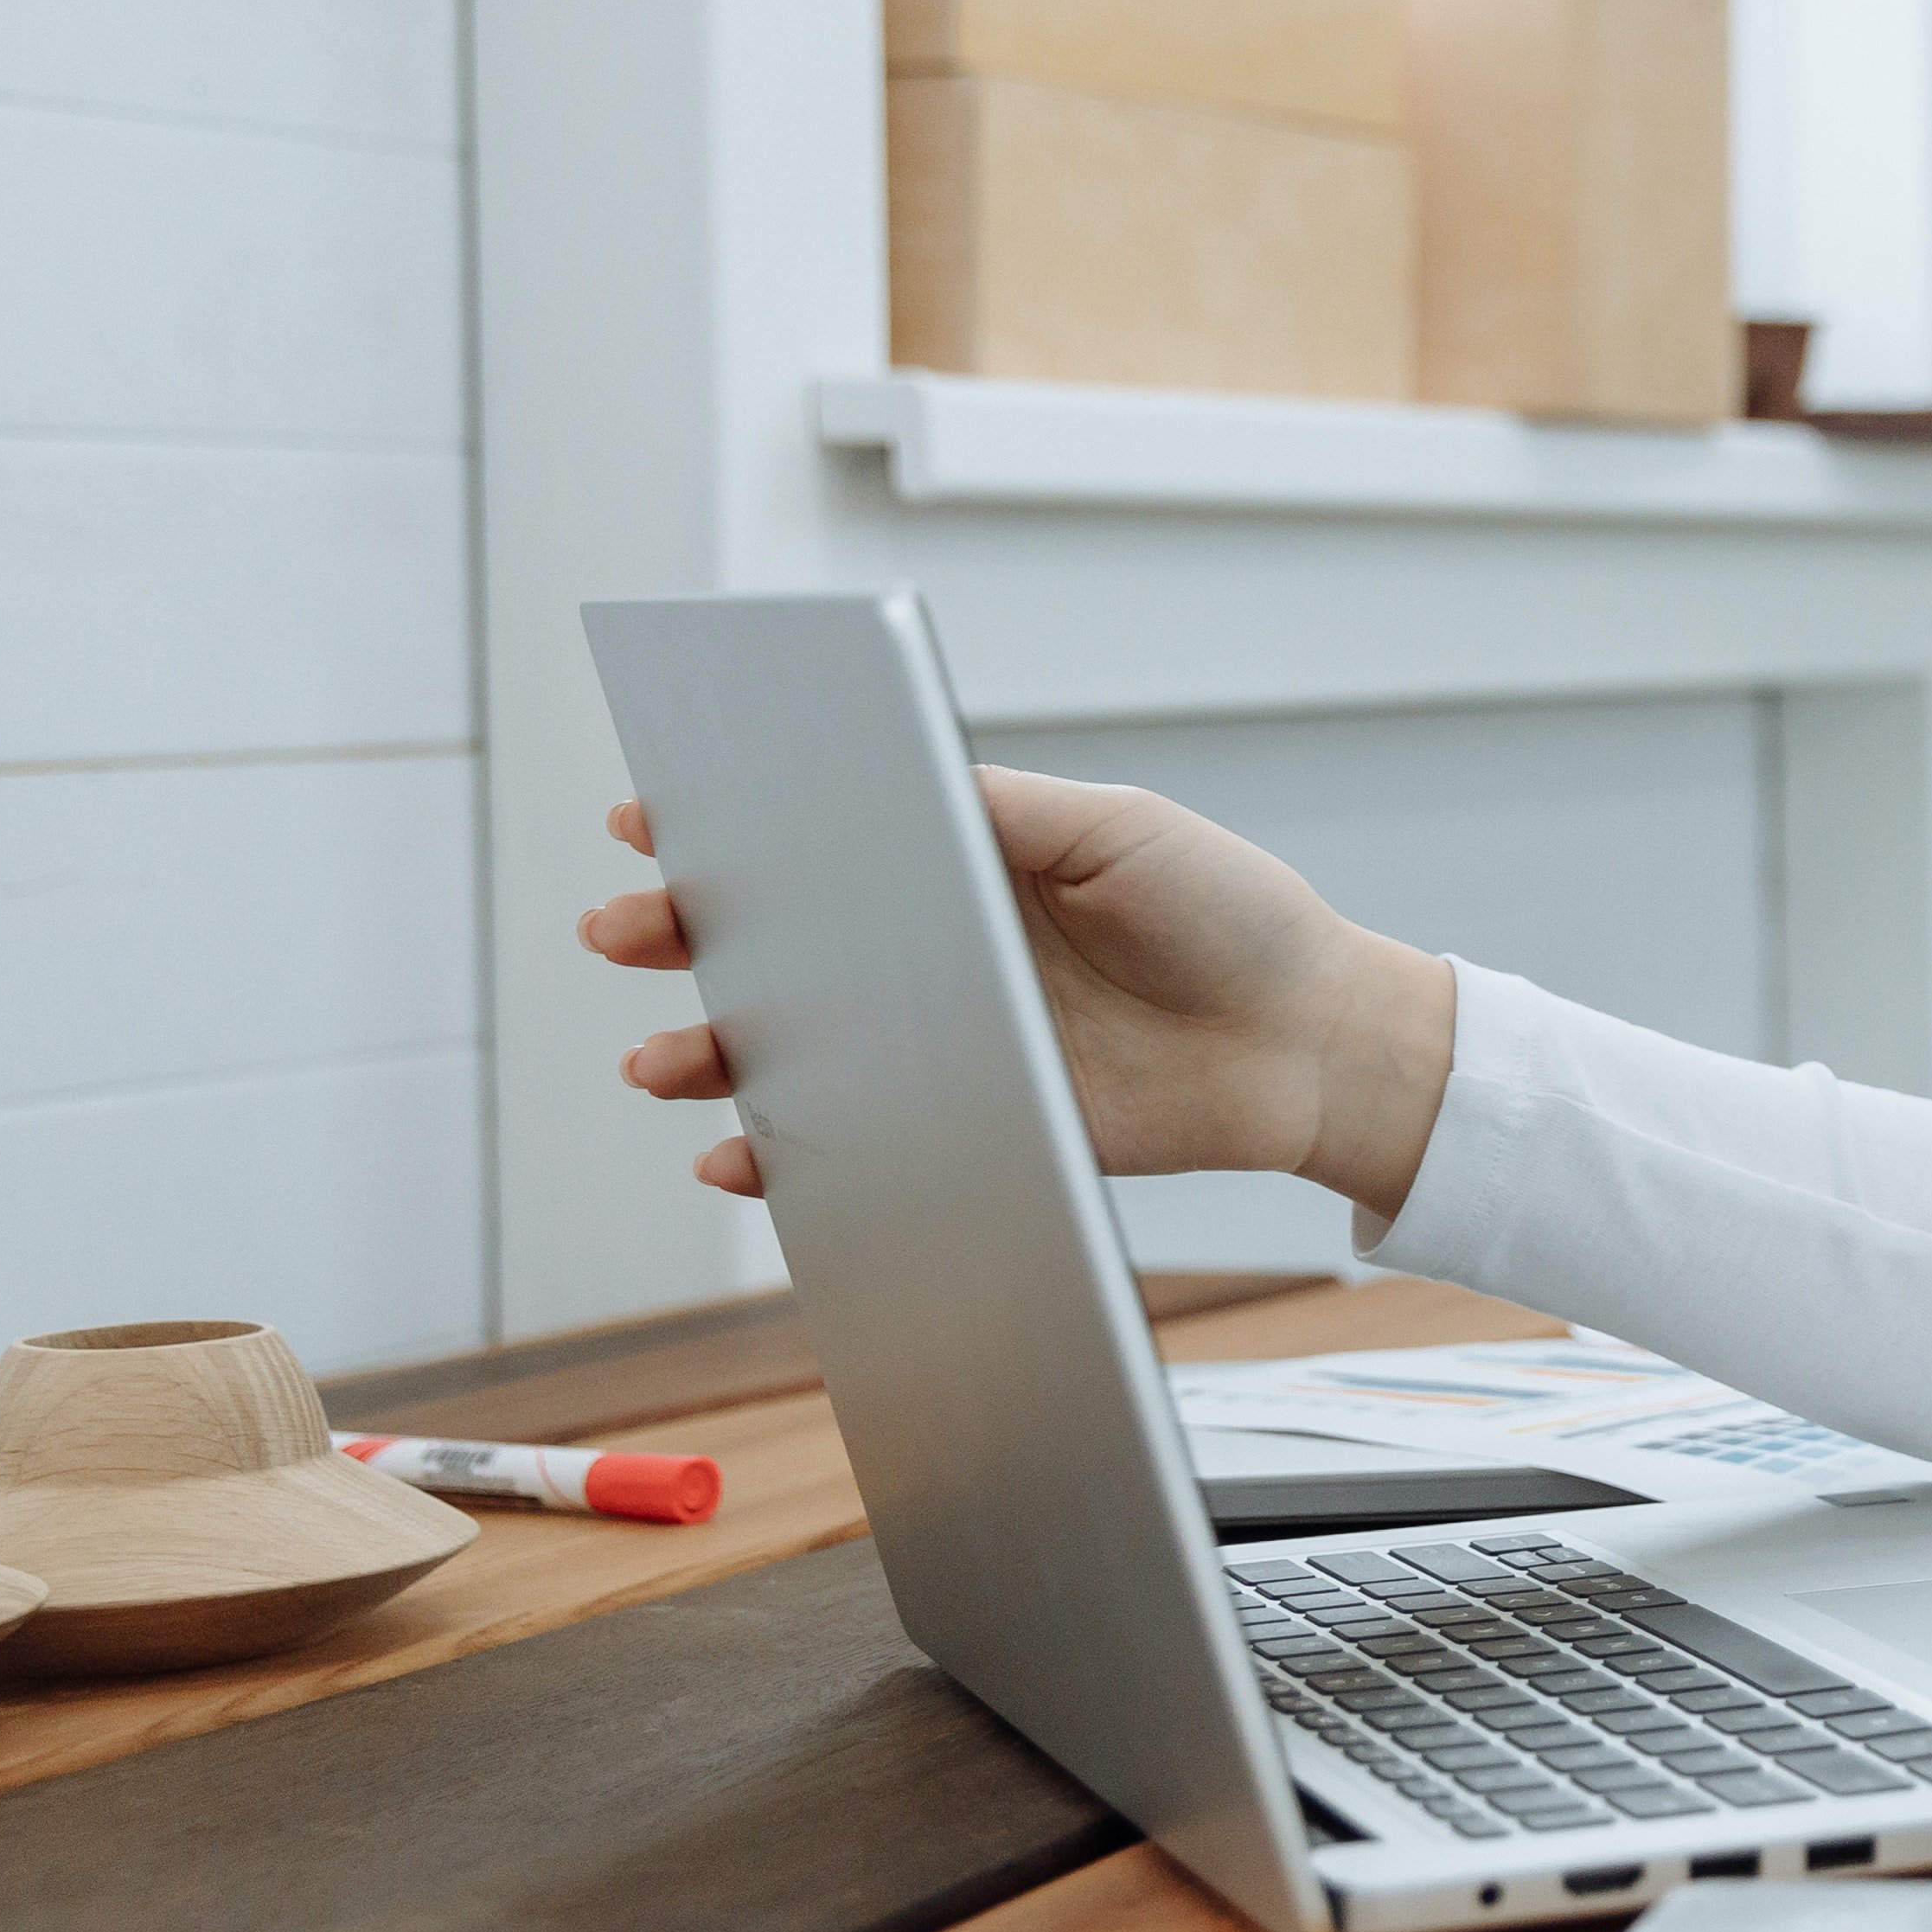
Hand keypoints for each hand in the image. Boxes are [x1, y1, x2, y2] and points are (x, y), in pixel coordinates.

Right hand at [576, 772, 1457, 1217]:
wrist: (1308, 1041)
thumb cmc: (1227, 914)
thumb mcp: (1119, 832)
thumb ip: (1007, 810)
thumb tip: (893, 772)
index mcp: (963, 862)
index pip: (821, 837)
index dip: (730, 827)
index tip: (650, 816)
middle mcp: (937, 952)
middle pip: (780, 943)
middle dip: (686, 935)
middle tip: (623, 929)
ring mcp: (946, 1042)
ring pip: (794, 1050)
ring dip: (711, 1054)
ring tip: (659, 1060)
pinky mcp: (974, 1126)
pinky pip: (854, 1145)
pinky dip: (783, 1158)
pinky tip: (733, 1158)